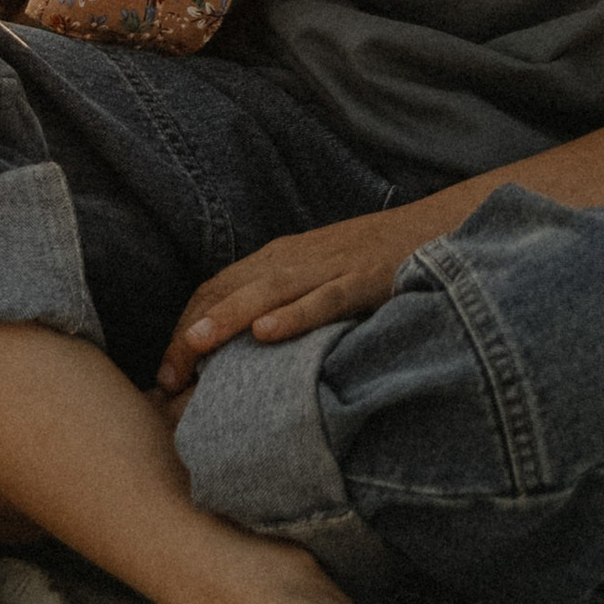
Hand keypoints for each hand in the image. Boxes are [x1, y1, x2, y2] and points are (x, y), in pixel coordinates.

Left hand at [157, 207, 429, 398]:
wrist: (437, 225)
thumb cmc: (374, 261)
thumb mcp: (318, 278)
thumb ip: (284, 303)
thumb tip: (243, 355)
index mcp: (279, 258)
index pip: (215, 287)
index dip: (184, 325)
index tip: (166, 372)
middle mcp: (294, 258)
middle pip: (229, 288)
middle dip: (193, 330)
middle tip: (168, 377)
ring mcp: (329, 266)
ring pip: (267, 290)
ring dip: (228, 316)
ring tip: (197, 344)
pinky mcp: (365, 278)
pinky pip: (324, 297)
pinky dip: (294, 313)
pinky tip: (267, 332)